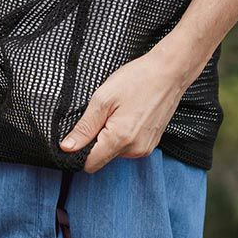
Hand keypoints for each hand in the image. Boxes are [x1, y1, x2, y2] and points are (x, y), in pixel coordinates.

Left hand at [58, 44, 192, 171]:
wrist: (169, 72)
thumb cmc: (137, 80)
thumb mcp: (103, 99)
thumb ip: (84, 128)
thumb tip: (67, 147)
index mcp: (120, 140)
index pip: (89, 164)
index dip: (79, 152)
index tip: (79, 134)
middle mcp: (134, 150)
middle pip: (102, 158)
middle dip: (96, 141)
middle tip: (104, 115)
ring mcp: (145, 148)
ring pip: (114, 152)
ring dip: (110, 137)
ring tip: (119, 112)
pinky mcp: (151, 144)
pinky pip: (128, 147)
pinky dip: (122, 136)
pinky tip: (129, 116)